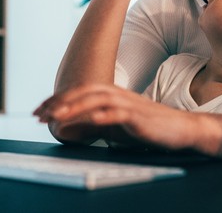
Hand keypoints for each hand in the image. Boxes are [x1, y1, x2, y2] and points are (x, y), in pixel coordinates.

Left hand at [33, 84, 221, 155]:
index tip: (39, 110)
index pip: (80, 92)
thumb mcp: (116, 127)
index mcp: (112, 94)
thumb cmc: (148, 129)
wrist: (182, 129)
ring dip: (75, 106)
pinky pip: (119, 113)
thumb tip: (68, 128)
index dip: (58, 99)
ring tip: (57, 115)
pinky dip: (103, 115)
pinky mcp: (140, 118)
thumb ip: (94, 124)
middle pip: (85, 91)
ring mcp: (130, 105)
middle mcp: (119, 95)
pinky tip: (90, 119)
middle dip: (60, 101)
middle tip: (40, 113)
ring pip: (98, 99)